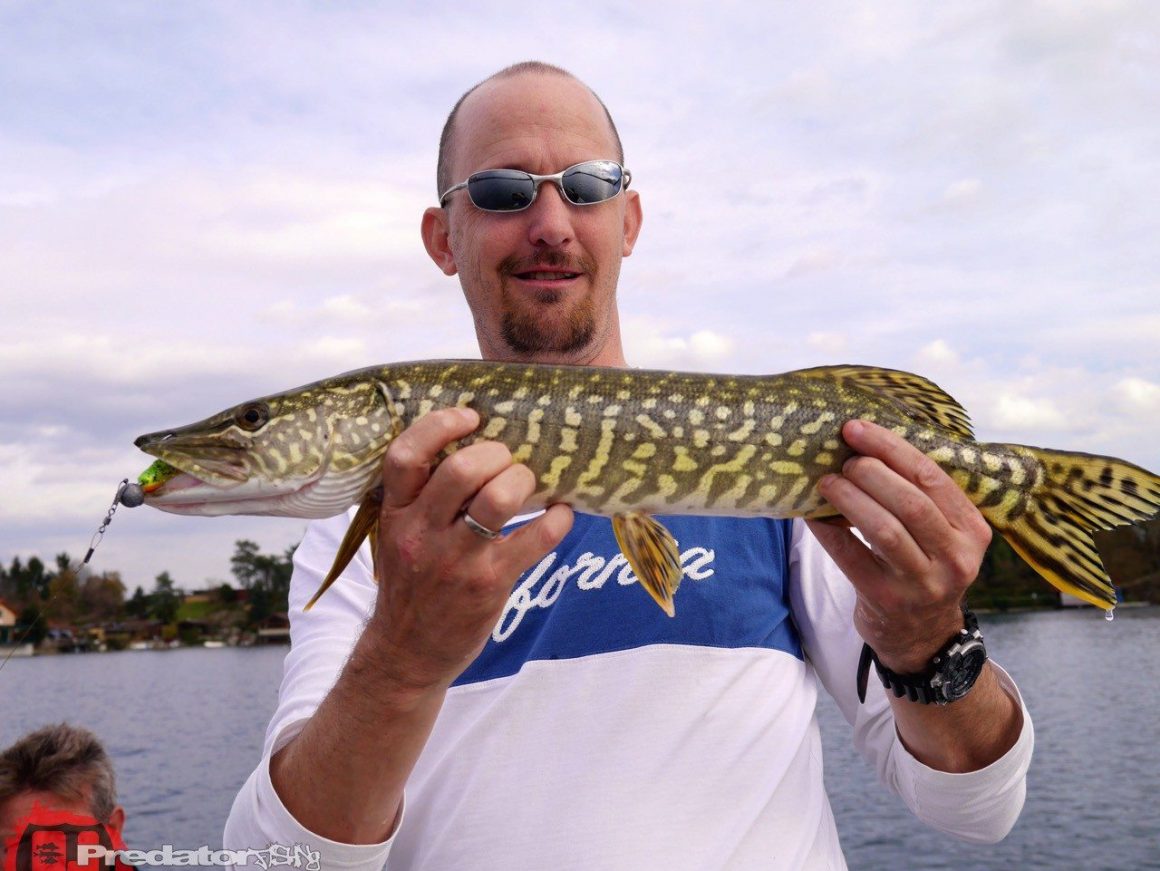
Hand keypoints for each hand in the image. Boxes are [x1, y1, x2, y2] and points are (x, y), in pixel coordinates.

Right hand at [368, 407, 572, 690]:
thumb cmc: (411, 584)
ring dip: (522, 481)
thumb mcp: (399, 535)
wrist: (407, 653)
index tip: (469, 416)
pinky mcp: (489, 584)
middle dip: (496, 454)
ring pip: (498, 499)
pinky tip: (560, 514)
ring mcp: (456, 560)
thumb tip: (471, 445)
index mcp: (396, 513)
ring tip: (527, 484)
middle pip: (462, 471)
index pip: (406, 456)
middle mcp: (421, 532)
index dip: (439, 426)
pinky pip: (536, 539)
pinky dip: (557, 520)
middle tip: (507, 459)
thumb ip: (422, 497)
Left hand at [806, 420, 991, 672]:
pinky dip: (828, 530)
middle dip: (871, 471)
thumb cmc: (923, 566)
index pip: (932, 477)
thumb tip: (862, 443)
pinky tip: (812, 513)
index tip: (857, 429)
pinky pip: (852, 556)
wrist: (921, 634)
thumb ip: (918, 495)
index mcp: (972, 530)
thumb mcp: (940, 534)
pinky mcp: (887, 601)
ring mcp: (923, 584)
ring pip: (885, 530)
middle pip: (911, 502)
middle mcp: (955, 558)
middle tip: (843, 459)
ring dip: (850, 498)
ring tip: (827, 481)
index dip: (892, 448)